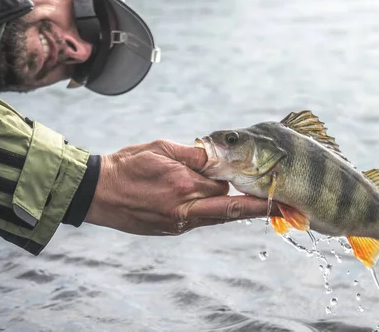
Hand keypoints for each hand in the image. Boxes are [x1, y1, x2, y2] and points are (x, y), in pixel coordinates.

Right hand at [84, 139, 277, 234]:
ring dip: (235, 209)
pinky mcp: (172, 229)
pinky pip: (202, 221)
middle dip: (253, 205)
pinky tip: (221, 204)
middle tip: (282, 207)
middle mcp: (184, 209)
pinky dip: (214, 212)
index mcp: (183, 185)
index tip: (276, 197)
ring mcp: (178, 223)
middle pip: (228, 208)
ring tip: (263, 207)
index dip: (247, 186)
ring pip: (217, 217)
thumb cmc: (127, 165)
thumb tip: (219, 156)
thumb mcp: (161, 149)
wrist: (96, 193)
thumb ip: (194, 154)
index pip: (225, 186)